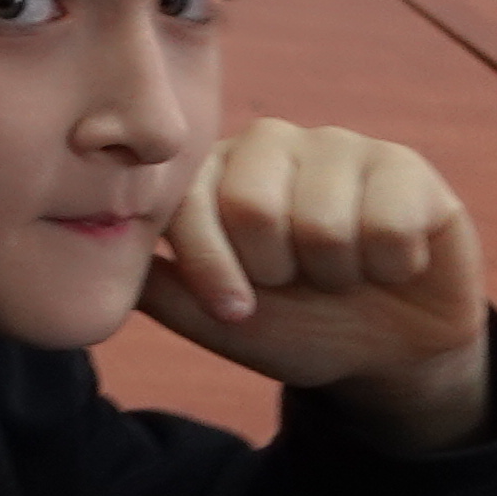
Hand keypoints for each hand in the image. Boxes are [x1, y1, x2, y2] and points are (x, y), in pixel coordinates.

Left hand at [135, 121, 493, 448]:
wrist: (385, 352)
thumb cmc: (290, 325)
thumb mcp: (213, 315)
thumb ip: (154, 281)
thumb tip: (92, 243)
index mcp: (211, 170)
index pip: (186, 203)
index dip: (211, 270)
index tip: (234, 309)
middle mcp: (268, 143)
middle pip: (252, 208)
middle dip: (278, 272)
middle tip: (298, 279)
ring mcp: (338, 145)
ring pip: (323, 223)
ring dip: (336, 275)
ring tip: (343, 271)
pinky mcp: (404, 166)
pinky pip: (390, 224)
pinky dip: (389, 266)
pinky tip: (391, 262)